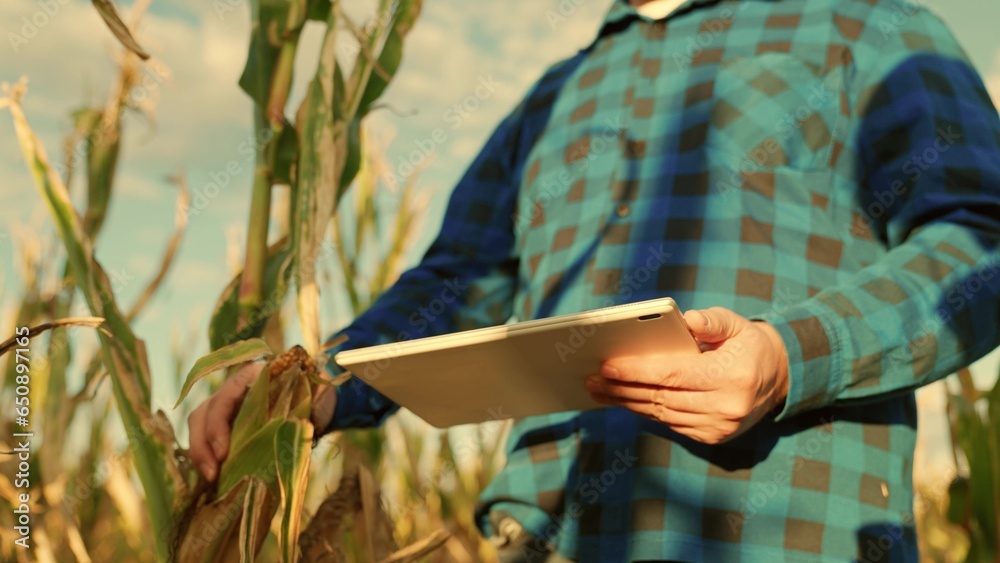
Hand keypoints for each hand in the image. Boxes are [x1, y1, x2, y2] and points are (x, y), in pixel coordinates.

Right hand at [187, 361, 337, 481]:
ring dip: (200, 452)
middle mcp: (234, 389)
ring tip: (211, 478)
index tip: (223, 452)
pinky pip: (206, 439)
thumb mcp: (320, 395)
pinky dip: (205, 457)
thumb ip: (315, 398)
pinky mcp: (226, 426)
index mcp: (253, 376)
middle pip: (204, 412)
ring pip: (199, 425)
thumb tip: (309, 407)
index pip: (225, 396)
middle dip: (203, 444)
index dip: (217, 424)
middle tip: (212, 473)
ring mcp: (227, 408)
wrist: (319, 406)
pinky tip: (212, 477)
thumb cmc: (318, 396)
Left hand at [585, 307, 788, 444]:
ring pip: (662, 415)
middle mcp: (726, 407)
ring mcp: (720, 427)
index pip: (673, 375)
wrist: (779, 377)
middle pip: (661, 398)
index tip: (607, 365)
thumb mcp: (736, 323)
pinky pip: (671, 424)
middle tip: (592, 379)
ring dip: (628, 403)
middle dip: (622, 388)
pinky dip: (647, 411)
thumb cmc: (748, 344)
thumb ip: (711, 321)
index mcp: (732, 377)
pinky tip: (625, 400)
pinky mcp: (714, 437)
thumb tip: (686, 319)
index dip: (637, 371)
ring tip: (600, 390)